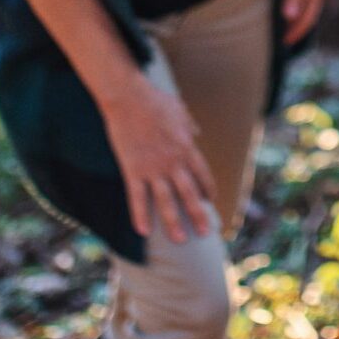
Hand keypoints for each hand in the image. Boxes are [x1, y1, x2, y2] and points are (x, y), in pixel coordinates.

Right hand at [99, 76, 217, 244]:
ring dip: (173, 222)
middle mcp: (173, 161)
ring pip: (165, 201)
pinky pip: (137, 198)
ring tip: (180, 240)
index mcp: (186, 146)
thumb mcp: (180, 109)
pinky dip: (140, 215)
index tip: (210, 201)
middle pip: (188, 193)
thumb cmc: (155, 100)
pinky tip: (144, 232)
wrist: (129, 98)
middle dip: (198, 214)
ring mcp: (152, 168)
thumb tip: (197, 132)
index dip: (207, 189)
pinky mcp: (132, 170)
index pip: (202, 174)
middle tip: (206, 233)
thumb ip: (189, 124)